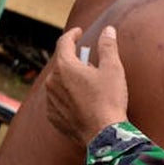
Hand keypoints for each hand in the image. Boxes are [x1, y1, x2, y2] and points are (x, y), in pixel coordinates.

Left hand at [45, 25, 128, 146]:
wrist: (104, 134)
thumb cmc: (109, 100)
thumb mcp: (113, 69)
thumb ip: (108, 46)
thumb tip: (108, 30)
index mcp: (64, 66)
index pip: (64, 43)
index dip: (72, 34)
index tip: (79, 32)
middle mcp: (52, 82)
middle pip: (61, 64)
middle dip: (74, 60)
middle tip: (90, 63)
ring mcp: (51, 101)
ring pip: (58, 83)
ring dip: (70, 80)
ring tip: (87, 86)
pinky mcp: (53, 117)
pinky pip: (58, 101)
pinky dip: (67, 98)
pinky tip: (81, 102)